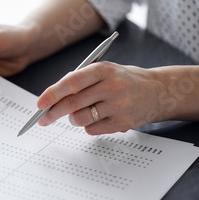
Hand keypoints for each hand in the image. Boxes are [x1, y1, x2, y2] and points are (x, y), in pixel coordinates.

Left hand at [36, 62, 169, 134]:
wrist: (158, 92)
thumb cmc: (124, 81)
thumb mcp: (104, 71)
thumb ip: (80, 80)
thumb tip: (52, 96)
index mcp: (103, 70)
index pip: (72, 82)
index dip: (52, 94)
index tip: (40, 104)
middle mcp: (112, 86)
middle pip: (72, 104)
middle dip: (53, 113)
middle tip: (43, 119)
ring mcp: (118, 106)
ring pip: (80, 119)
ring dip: (73, 119)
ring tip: (83, 112)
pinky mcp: (123, 123)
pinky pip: (92, 130)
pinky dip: (89, 126)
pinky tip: (99, 117)